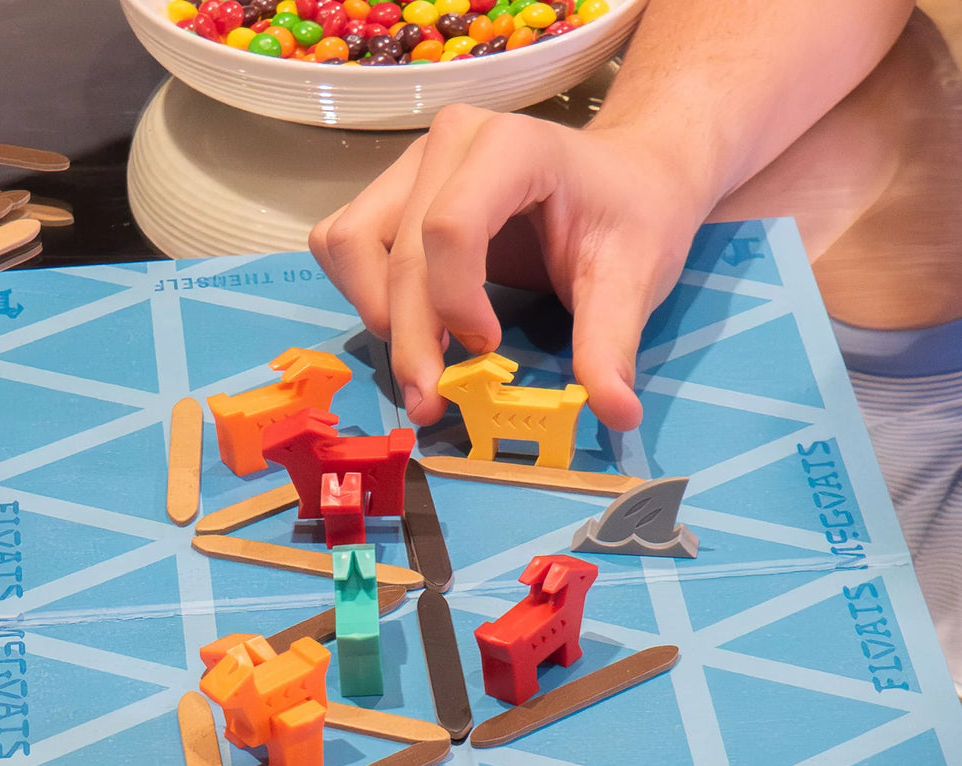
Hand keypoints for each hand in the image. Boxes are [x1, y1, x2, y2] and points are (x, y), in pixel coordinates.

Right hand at [310, 104, 713, 430]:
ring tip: (423, 358)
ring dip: (374, 313)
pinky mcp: (392, 190)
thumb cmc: (629, 217)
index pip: (449, 226)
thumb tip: (616, 414)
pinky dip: (358, 292)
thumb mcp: (633, 278)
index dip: (455, 303)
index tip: (489, 349)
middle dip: (411, 339)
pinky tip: (409, 323)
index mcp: (512, 146)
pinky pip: (341, 242)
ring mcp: (412, 164)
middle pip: (395, 251)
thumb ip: (612, 344)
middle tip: (434, 401)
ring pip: (349, 243)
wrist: (624, 176)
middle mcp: (450, 142)